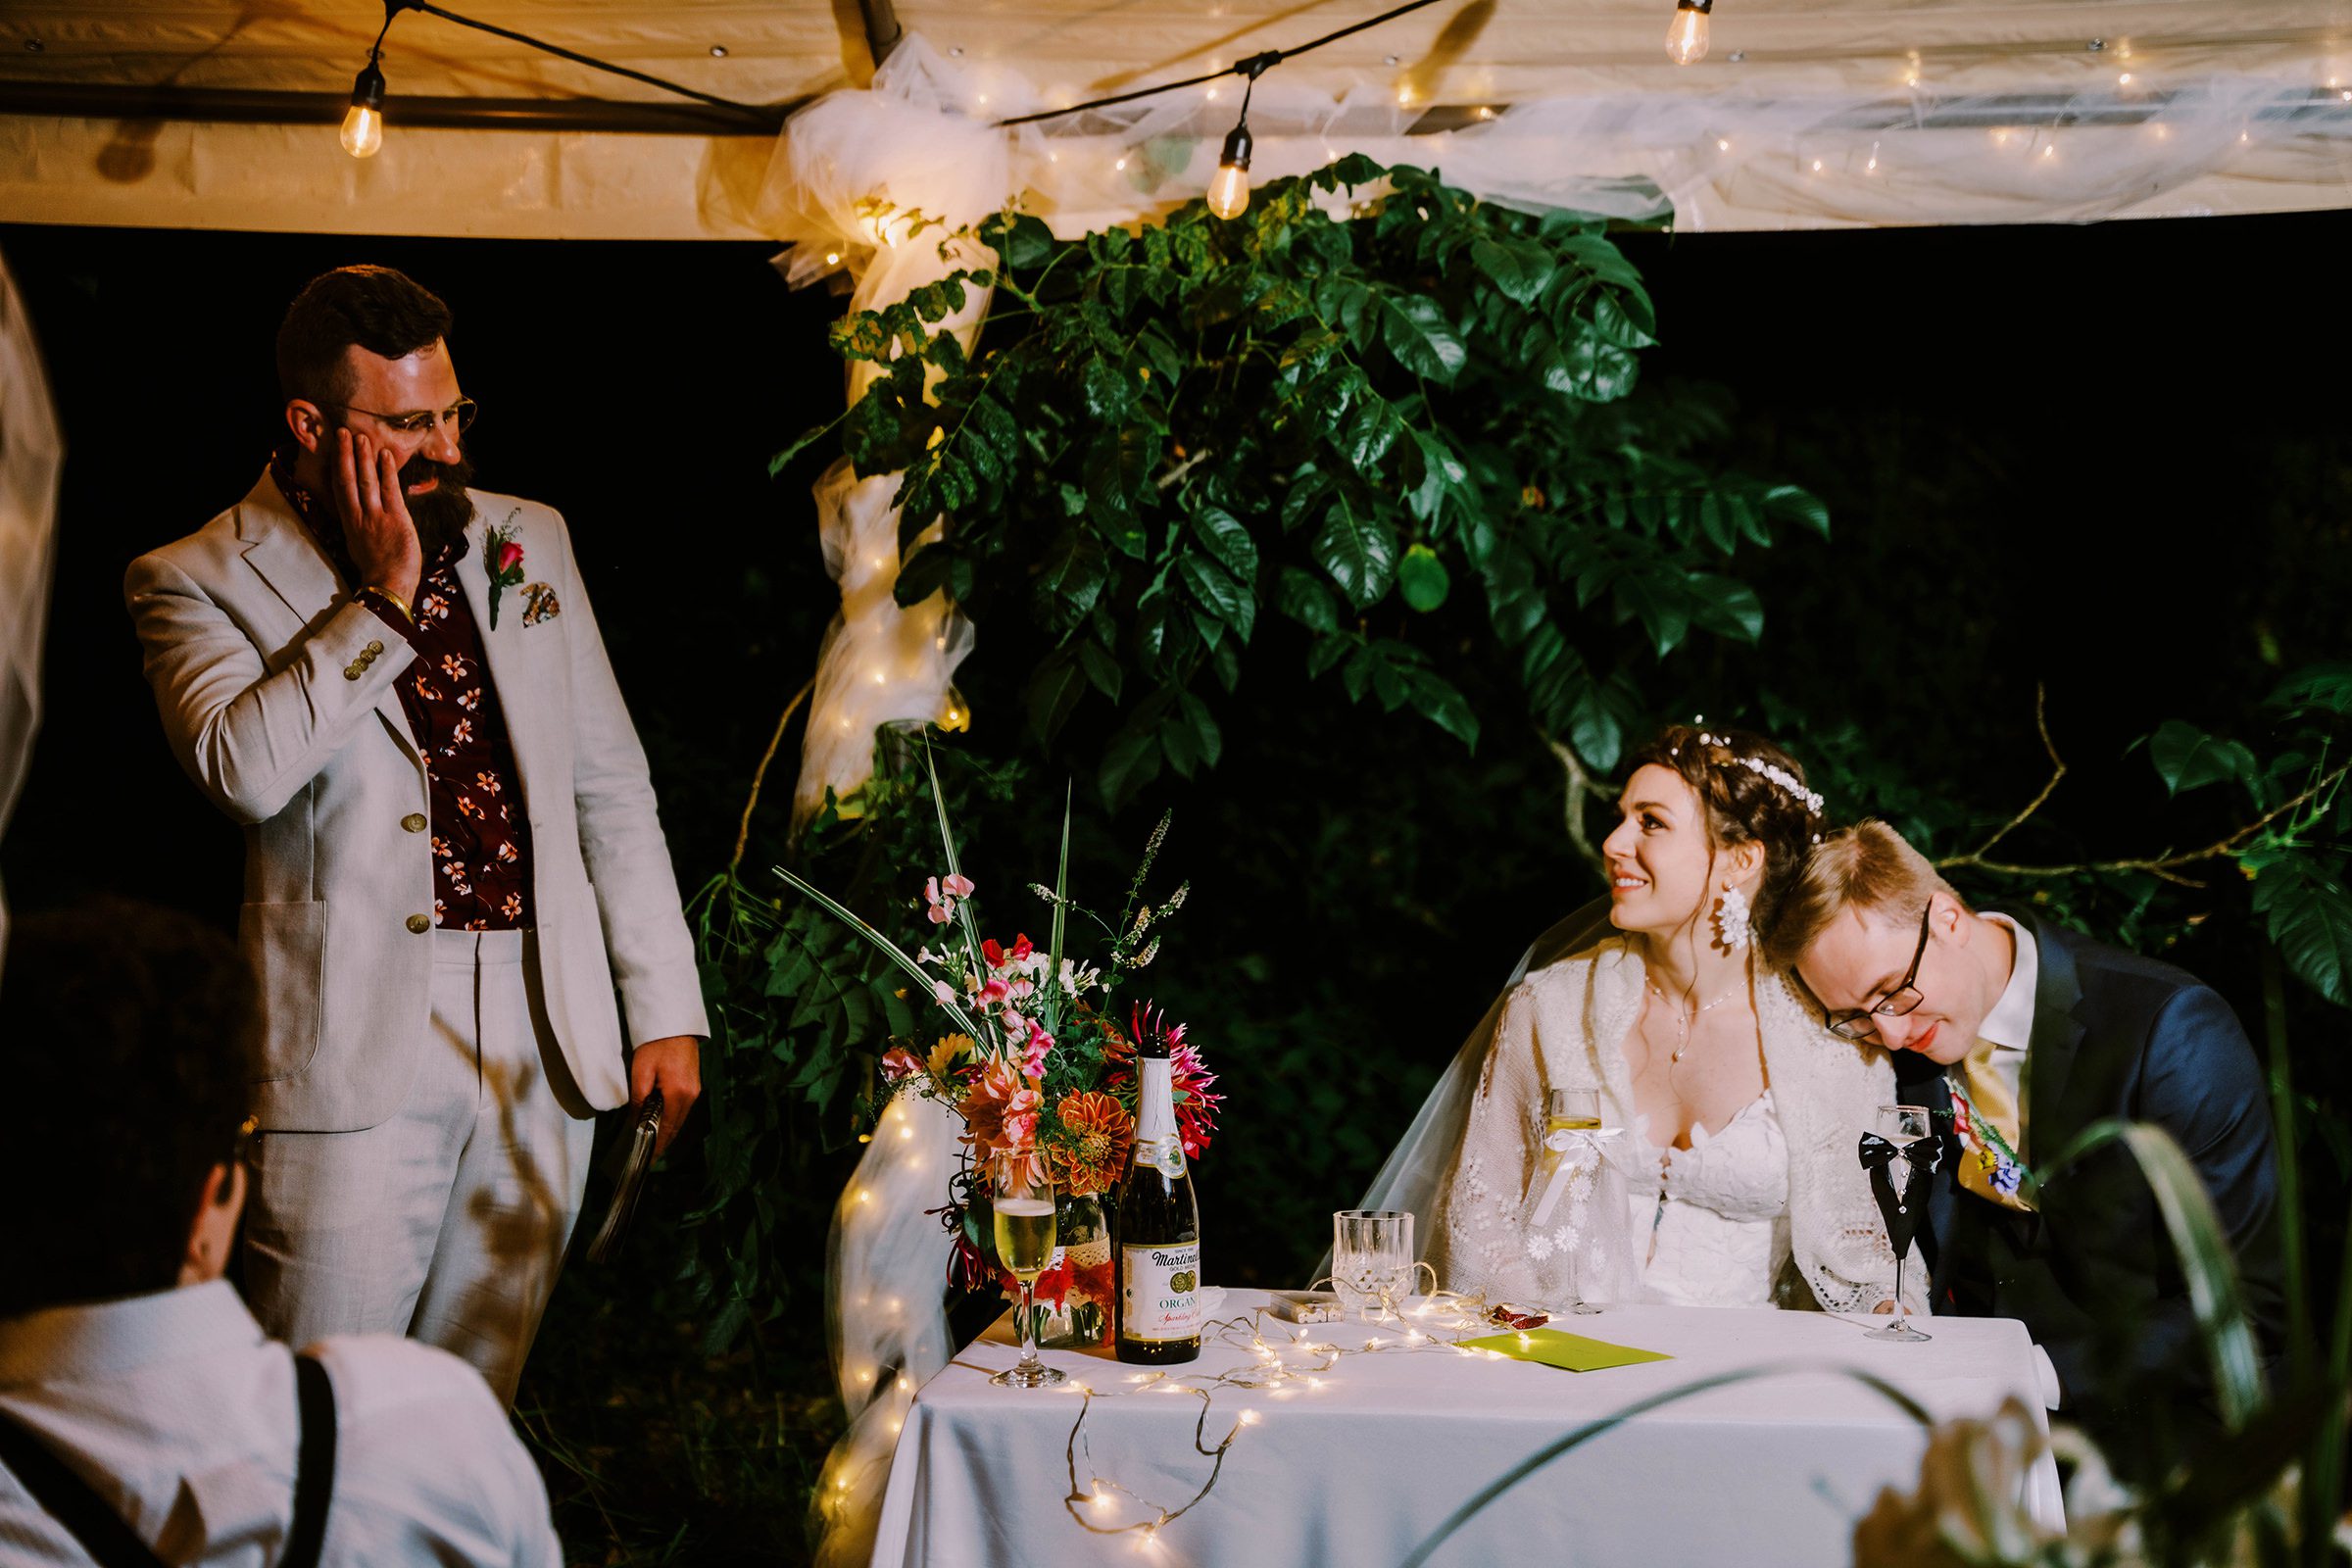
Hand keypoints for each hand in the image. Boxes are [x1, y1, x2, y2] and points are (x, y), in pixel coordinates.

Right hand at [334, 427, 423, 602]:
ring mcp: (376, 517)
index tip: (334, 448)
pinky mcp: (395, 520)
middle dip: (345, 455)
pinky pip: (390, 491)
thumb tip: (359, 512)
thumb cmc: (377, 568)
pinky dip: (387, 472)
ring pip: (365, 482)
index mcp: (349, 522)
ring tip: (362, 438)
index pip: (338, 488)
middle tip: (344, 432)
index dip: (336, 466)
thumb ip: (359, 524)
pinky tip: (385, 456)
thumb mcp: (359, 544)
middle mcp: (359, 516)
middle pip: (347, 480)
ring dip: (363, 458)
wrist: (388, 586)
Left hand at [630, 1035, 701, 1159]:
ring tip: (653, 1142)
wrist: (674, 1023)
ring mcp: (695, 1089)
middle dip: (663, 1141)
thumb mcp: (641, 1071)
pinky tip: (662, 1122)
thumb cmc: (656, 1044)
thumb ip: (639, 1099)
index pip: (667, 1128)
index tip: (648, 1158)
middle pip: (676, 1126)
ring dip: (668, 1130)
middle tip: (649, 1155)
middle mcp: (691, 1095)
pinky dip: (673, 1118)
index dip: (658, 1145)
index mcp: (678, 1094)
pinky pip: (683, 1108)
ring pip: (680, 1118)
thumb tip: (636, 1121)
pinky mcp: (694, 1083)